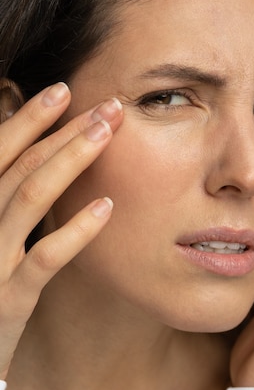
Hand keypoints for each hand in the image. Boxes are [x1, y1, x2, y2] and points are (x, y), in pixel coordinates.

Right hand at [0, 83, 122, 379]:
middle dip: (64, 131)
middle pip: (21, 166)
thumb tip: (40, 153)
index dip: (29, 118)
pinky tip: (105, 206)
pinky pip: (45, 258)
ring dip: (70, 161)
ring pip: (29, 198)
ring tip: (106, 134)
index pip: (0, 151)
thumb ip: (8, 194)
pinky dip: (76, 229)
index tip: (63, 90)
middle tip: (107, 106)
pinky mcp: (10, 299)